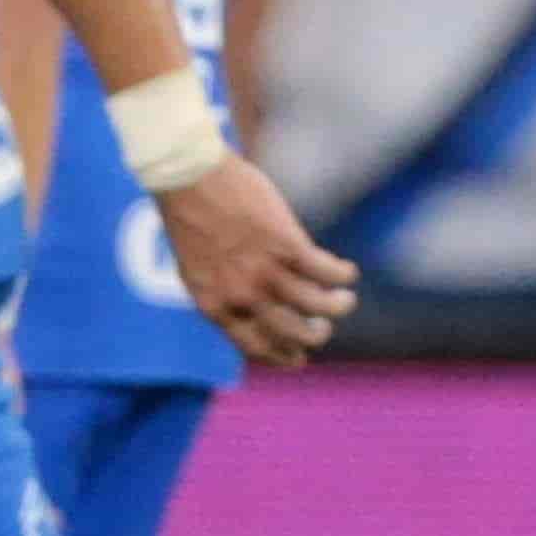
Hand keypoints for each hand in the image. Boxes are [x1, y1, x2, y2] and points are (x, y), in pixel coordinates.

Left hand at [152, 154, 360, 366]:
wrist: (187, 177)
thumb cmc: (189, 215)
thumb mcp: (196, 268)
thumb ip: (221, 292)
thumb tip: (246, 307)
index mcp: (215, 306)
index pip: (256, 347)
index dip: (282, 357)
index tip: (298, 358)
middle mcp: (243, 296)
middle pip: (292, 333)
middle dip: (314, 337)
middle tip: (322, 330)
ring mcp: (266, 272)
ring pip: (318, 306)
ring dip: (337, 307)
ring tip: (345, 301)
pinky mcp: (288, 245)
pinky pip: (326, 272)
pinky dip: (342, 276)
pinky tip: (348, 272)